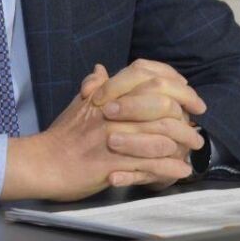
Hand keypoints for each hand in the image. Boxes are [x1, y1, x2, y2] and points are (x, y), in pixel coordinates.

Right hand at [1, 66, 195, 201]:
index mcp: (108, 95)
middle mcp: (114, 112)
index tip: (189, 97)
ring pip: (161, 136)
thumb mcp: (77, 104)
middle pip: (162, 106)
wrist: (42, 163)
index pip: (150, 80)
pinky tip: (181, 171)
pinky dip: (170, 169)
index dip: (175, 87)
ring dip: (182, 144)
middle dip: (185, 118)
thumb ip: (93, 86)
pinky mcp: (113, 164)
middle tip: (197, 128)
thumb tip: (101, 69)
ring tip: (193, 150)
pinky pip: (150, 165)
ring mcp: (114, 138)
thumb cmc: (61, 136)